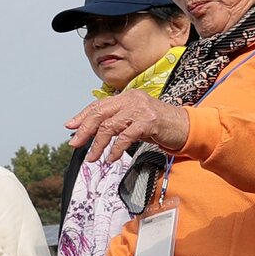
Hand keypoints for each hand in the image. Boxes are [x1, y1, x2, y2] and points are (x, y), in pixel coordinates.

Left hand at [66, 93, 190, 165]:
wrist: (184, 126)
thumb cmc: (159, 124)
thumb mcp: (135, 118)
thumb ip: (117, 121)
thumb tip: (93, 132)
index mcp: (126, 97)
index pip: (98, 105)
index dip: (82, 116)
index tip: (70, 126)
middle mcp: (131, 99)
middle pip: (100, 114)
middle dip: (84, 130)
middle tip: (75, 144)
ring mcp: (140, 110)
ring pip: (109, 126)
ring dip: (98, 144)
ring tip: (92, 157)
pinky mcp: (148, 122)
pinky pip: (125, 137)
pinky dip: (115, 149)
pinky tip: (111, 158)